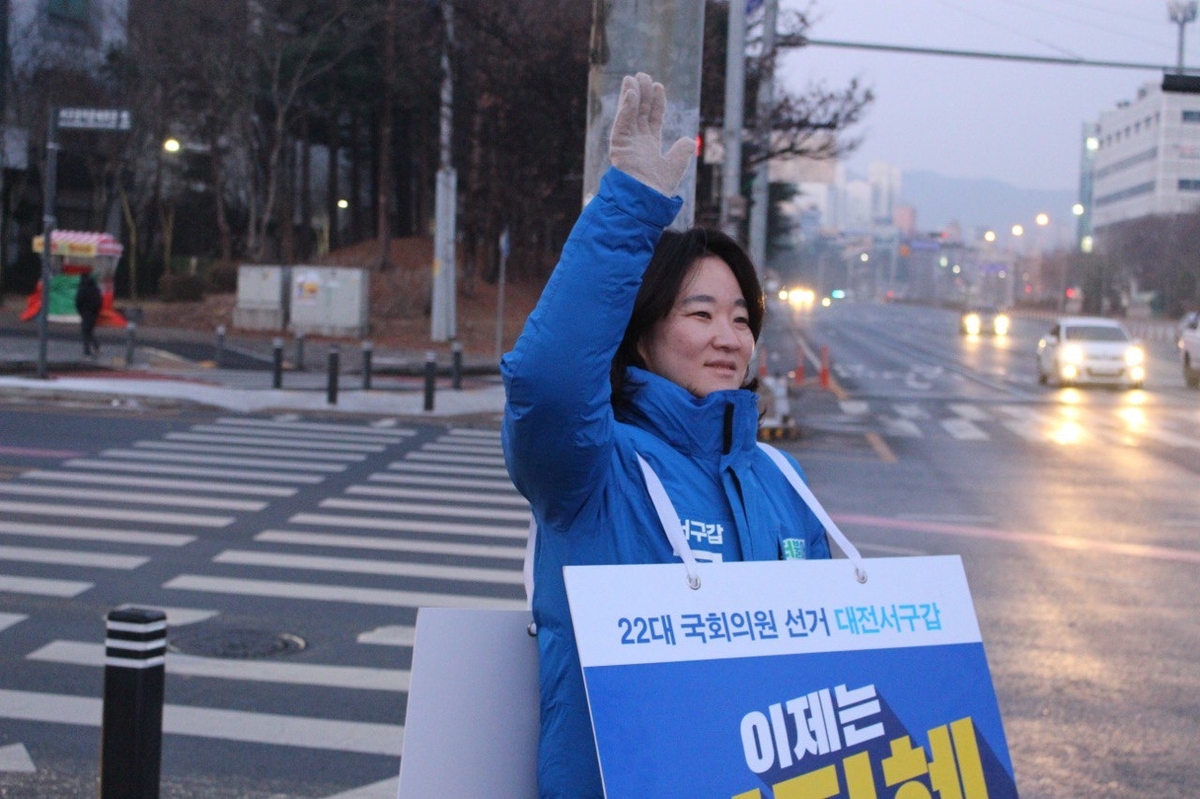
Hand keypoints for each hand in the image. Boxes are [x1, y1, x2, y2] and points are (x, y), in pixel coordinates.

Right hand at [609, 72, 693, 196]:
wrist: (645, 201)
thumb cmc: (658, 189)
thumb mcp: (675, 166)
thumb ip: (682, 152)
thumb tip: (688, 140)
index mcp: (649, 146)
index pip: (653, 118)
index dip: (656, 102)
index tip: (658, 86)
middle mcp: (637, 142)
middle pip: (640, 112)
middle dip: (643, 93)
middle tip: (644, 74)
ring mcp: (627, 143)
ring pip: (628, 113)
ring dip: (631, 94)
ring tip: (634, 77)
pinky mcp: (619, 146)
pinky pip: (622, 123)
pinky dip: (626, 108)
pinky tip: (631, 93)